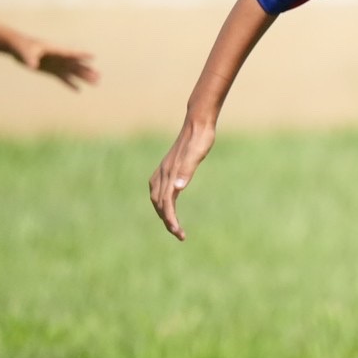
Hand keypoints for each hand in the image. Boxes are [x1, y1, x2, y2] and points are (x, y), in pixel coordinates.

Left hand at [12, 36, 98, 89]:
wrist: (18, 47)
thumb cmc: (23, 46)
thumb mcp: (26, 51)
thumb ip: (30, 58)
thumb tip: (33, 66)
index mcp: (56, 51)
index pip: (71, 53)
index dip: (82, 55)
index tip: (93, 56)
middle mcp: (60, 59)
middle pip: (77, 65)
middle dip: (88, 71)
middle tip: (99, 76)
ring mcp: (58, 65)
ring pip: (74, 73)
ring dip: (84, 78)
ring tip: (96, 83)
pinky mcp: (53, 71)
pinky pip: (64, 79)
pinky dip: (71, 84)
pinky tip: (78, 90)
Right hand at [149, 120, 215, 240]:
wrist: (198, 122)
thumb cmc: (200, 139)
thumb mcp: (196, 155)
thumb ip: (187, 171)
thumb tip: (178, 188)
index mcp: (170, 174)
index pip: (166, 204)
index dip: (171, 220)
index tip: (180, 234)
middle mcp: (163, 173)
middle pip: (159, 204)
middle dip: (167, 220)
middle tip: (180, 234)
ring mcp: (164, 169)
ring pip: (157, 197)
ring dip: (163, 212)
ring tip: (173, 224)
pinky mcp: (168, 166)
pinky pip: (159, 188)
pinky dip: (161, 199)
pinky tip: (167, 201)